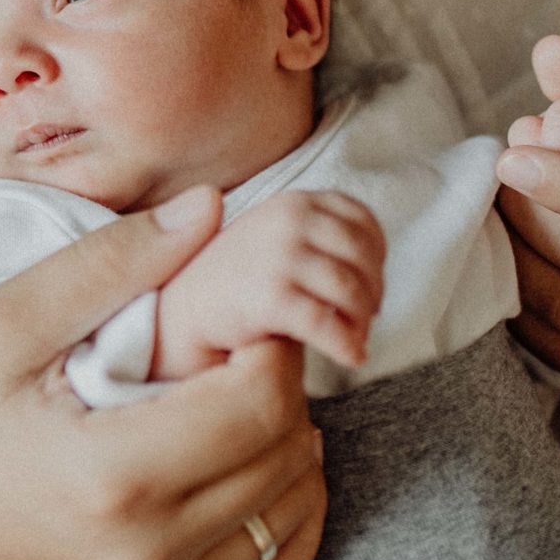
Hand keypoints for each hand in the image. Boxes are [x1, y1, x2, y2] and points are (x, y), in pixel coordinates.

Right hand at [0, 186, 328, 559]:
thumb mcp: (4, 321)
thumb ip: (111, 262)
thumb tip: (213, 208)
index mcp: (111, 477)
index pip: (261, 403)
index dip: (272, 345)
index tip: (236, 318)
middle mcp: (146, 552)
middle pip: (287, 453)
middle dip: (279, 387)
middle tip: (230, 352)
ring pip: (293, 511)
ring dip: (287, 445)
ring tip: (228, 403)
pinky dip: (287, 515)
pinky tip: (254, 467)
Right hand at [153, 190, 386, 377]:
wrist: (182, 310)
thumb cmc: (236, 278)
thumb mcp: (275, 235)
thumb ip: (319, 237)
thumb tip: (374, 273)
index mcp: (295, 201)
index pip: (362, 220)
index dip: (378, 256)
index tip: (372, 284)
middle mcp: (289, 220)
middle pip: (362, 256)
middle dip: (373, 292)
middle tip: (366, 318)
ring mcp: (280, 256)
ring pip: (351, 290)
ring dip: (361, 321)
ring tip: (355, 339)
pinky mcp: (270, 297)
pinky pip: (327, 323)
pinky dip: (347, 344)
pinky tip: (352, 357)